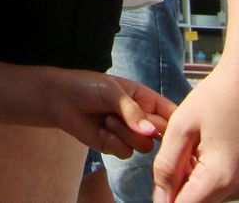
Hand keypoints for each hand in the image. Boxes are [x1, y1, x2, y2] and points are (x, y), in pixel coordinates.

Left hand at [51, 71, 173, 157]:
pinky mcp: (116, 146)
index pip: (170, 112)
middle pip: (162, 133)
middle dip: (150, 130)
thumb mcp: (111, 91)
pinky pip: (126, 152)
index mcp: (145, 99)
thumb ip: (132, 110)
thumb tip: (149, 131)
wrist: (60, 100)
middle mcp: (141, 118)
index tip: (177, 126)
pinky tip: (101, 130)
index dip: (178, 121)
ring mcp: (129, 134)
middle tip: (133, 122)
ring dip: (126, 134)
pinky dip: (114, 142)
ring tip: (108, 119)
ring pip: (144, 145)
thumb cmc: (87, 87)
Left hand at [150, 57, 238, 201]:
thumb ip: (166, 166)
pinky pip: (225, 188)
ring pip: (210, 196)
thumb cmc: (217, 97)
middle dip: (181, 185)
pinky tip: (210, 148)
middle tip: (181, 151)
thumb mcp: (181, 127)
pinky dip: (211, 175)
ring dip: (196, 180)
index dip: (165, 195)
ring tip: (197, 145)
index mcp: (221, 177)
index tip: (161, 177)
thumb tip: (160, 199)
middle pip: (198, 202)